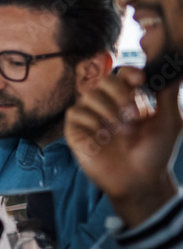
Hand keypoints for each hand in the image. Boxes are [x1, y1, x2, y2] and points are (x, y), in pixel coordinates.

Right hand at [65, 68, 180, 226]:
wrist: (140, 180)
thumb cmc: (156, 153)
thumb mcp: (169, 120)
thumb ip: (168, 93)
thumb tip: (173, 67)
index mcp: (129, 99)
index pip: (122, 74)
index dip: (129, 74)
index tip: (140, 81)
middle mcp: (108, 105)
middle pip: (104, 80)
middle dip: (119, 93)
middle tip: (132, 113)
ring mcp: (90, 117)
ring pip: (90, 96)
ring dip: (108, 111)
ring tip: (121, 131)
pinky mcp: (76, 131)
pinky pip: (75, 112)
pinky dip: (90, 121)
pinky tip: (102, 135)